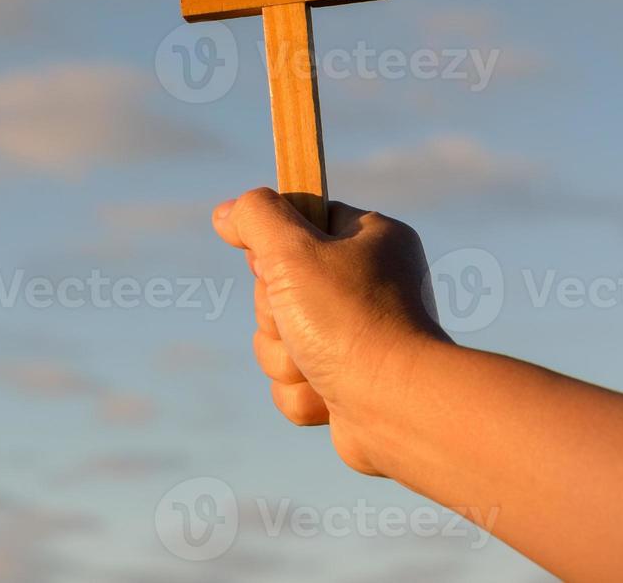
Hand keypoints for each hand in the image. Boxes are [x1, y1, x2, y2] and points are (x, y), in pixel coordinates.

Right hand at [213, 188, 450, 474]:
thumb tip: (227, 213)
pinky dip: (300, 391)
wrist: (396, 408)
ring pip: (280, 338)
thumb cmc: (348, 320)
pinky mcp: (349, 383)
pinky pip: (294, 380)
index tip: (275, 264)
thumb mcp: (292, 249)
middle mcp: (370, 285)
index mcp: (371, 240)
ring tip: (316, 365)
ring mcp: (359, 336)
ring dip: (283, 357)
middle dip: (274, 314)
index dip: (275, 247)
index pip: (301, 222)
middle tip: (301, 320)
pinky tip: (326, 395)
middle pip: (279, 287)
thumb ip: (255, 215)